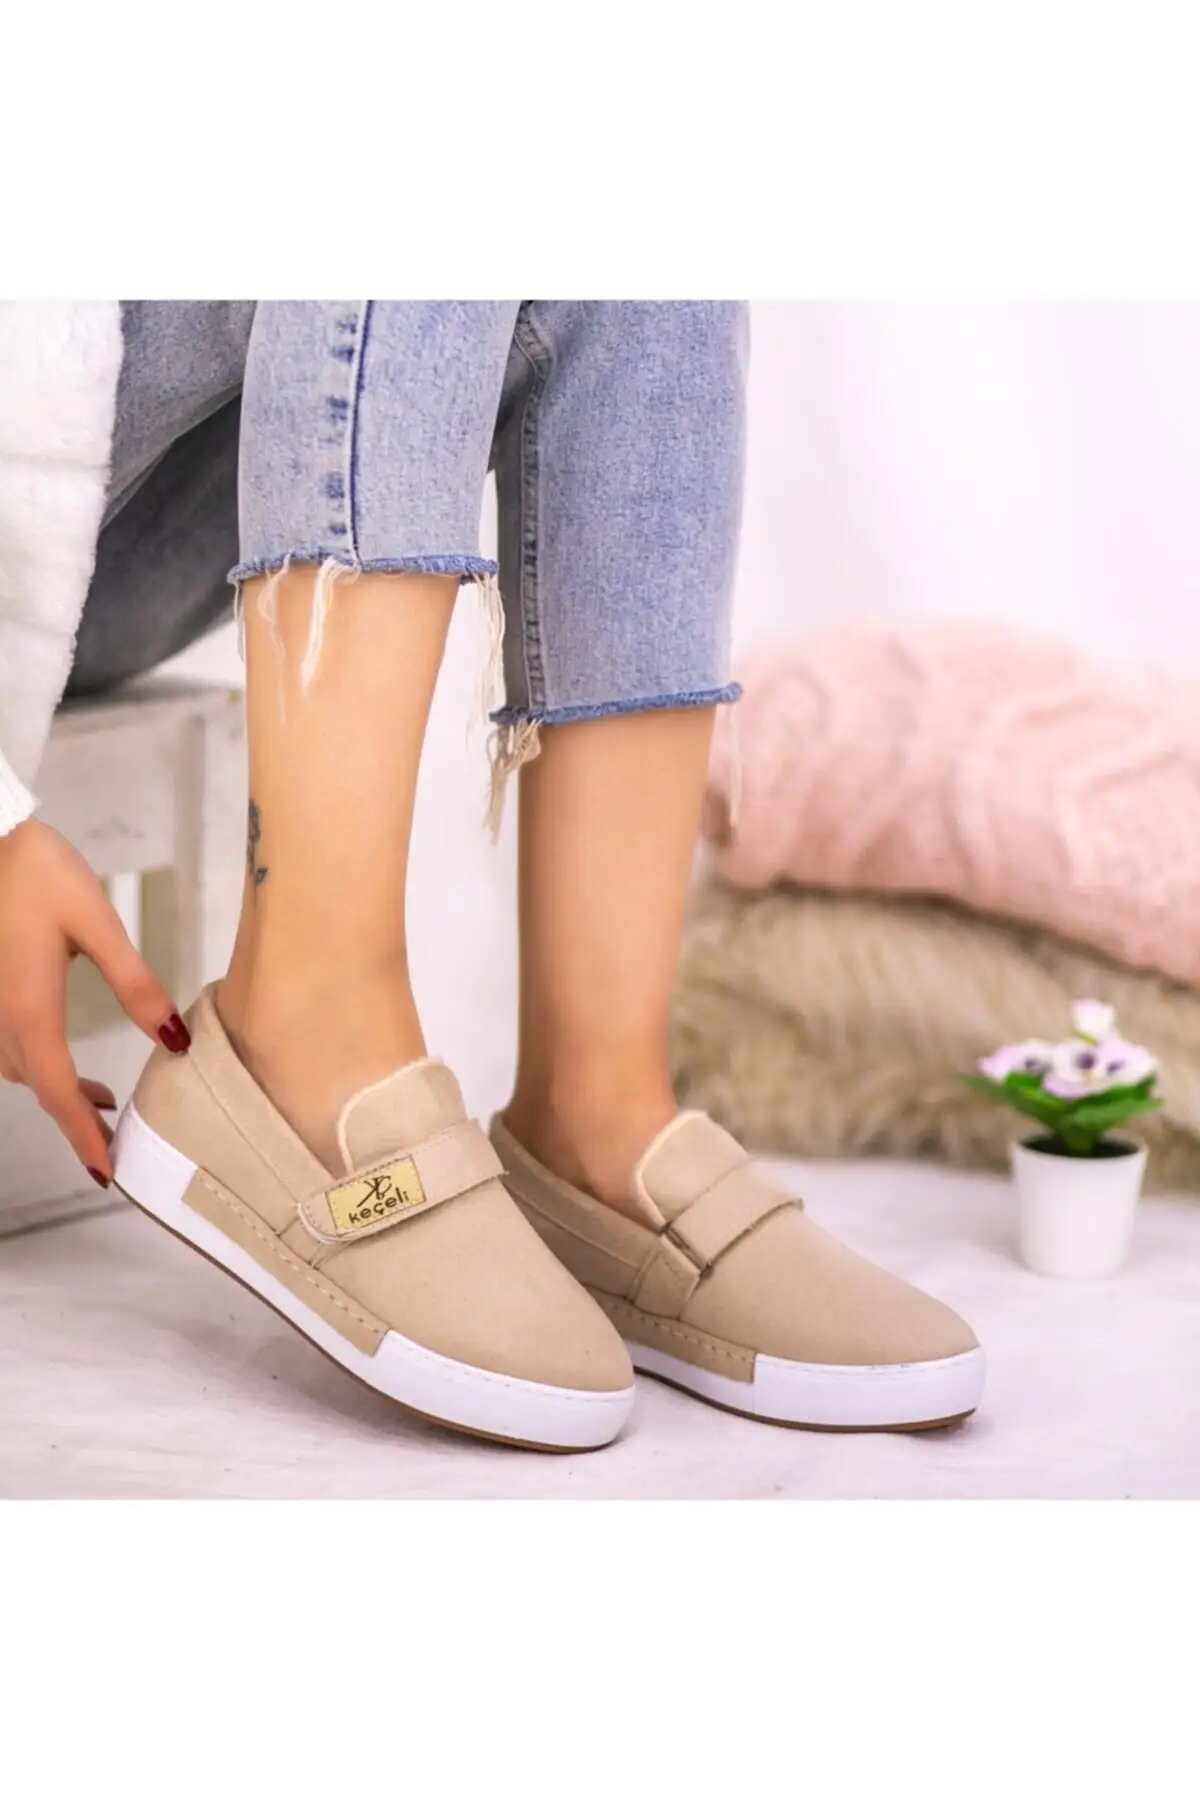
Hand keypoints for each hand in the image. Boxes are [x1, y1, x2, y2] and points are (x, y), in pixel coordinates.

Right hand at [0, 819, 189, 1184]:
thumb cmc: (35, 871)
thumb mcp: (97, 923)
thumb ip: (136, 984)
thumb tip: (174, 1040)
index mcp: (29, 1008)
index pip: (61, 1093)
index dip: (84, 1136)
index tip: (107, 1173)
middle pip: (41, 1088)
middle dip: (77, 1121)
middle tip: (116, 1142)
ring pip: (21, 1068)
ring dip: (58, 1091)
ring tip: (102, 1100)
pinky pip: (9, 1043)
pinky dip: (38, 1062)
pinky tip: (61, 1054)